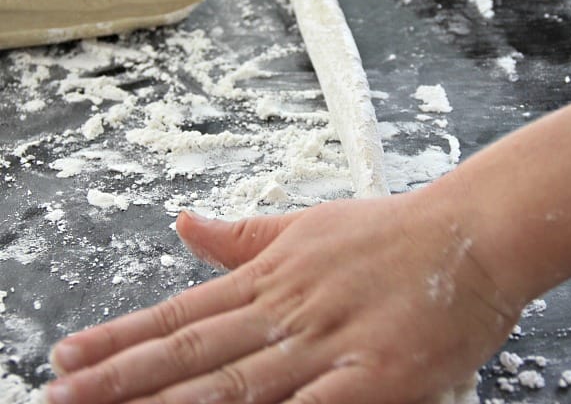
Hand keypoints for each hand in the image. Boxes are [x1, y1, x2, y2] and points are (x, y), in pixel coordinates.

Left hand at [42, 191, 519, 403]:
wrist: (468, 234)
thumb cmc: (389, 231)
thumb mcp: (308, 224)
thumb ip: (244, 234)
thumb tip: (187, 224)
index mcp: (271, 274)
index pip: (183, 311)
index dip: (123, 336)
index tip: (70, 353)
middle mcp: (287, 309)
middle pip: (192, 352)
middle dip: (122, 376)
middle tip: (61, 393)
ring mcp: (327, 343)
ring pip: (235, 383)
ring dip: (170, 402)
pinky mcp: (373, 375)